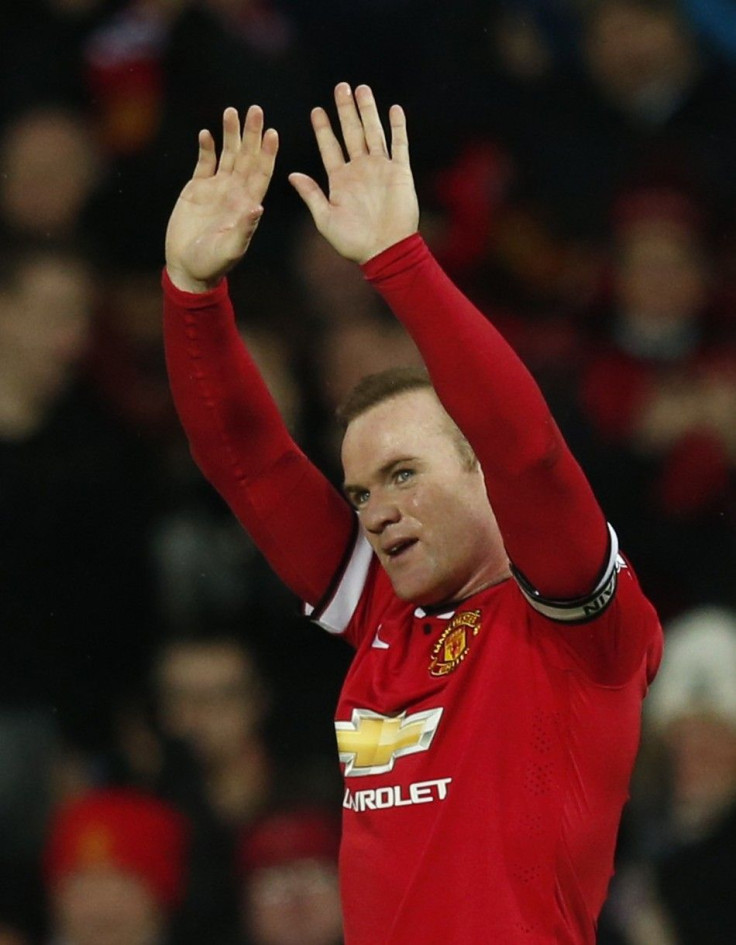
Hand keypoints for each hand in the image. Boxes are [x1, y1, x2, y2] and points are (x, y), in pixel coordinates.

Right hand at [165, 106, 277, 292]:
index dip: (267, 153)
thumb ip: (244, 228)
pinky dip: (206, 148)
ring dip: (230, 134)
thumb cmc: (212, 263)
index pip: (262, 173)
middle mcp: (235, 192)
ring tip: (232, 111)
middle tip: (255, 110)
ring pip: (227, 155)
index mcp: (247, 204)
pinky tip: (207, 133)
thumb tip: (257, 206)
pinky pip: (204, 163)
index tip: (272, 132)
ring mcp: (217, 189)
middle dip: (251, 134)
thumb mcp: (231, 248)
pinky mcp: (197, 188)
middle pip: (246, 157)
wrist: (188, 267)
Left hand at [289, 83, 418, 263]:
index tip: (316, 110)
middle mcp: (360, 170)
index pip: (330, 147)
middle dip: (345, 110)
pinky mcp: (400, 173)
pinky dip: (398, 128)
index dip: (323, 129)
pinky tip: (394, 109)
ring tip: (361, 89)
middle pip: (351, 132)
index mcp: (340, 180)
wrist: (384, 251)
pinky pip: (399, 145)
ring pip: (373, 132)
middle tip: (340, 87)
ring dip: (368, 111)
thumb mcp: (325, 218)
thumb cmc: (353, 242)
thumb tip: (292, 174)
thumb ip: (311, 194)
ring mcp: (381, 169)